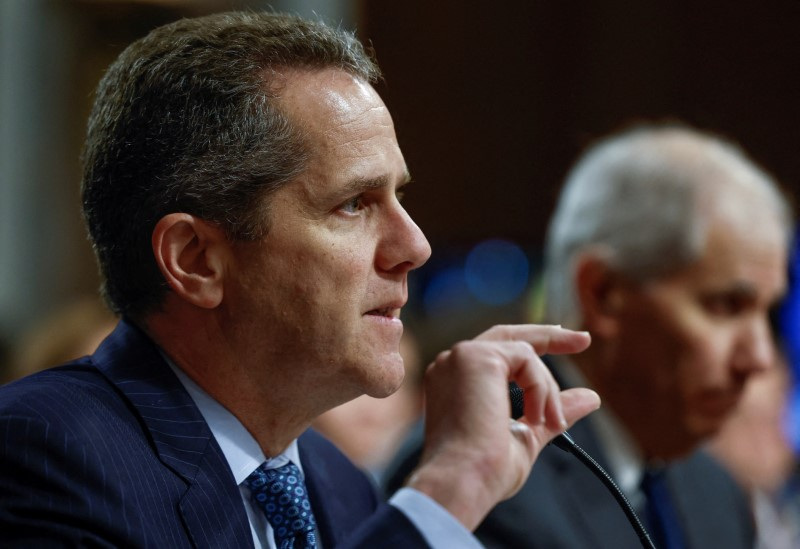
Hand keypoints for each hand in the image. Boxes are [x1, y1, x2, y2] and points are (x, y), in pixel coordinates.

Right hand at [405, 324, 599, 529]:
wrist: (462, 481)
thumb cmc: (484, 470)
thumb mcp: (526, 435)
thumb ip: (551, 411)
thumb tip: (589, 398)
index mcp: (455, 382)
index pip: (496, 353)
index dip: (532, 348)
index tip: (568, 346)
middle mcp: (452, 364)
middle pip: (507, 336)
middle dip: (549, 336)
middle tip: (584, 339)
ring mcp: (461, 358)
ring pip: (524, 353)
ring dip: (547, 389)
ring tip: (551, 422)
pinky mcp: (476, 357)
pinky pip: (526, 359)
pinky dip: (541, 388)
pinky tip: (537, 417)